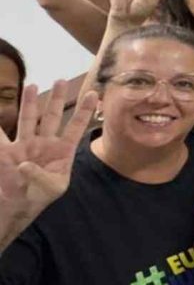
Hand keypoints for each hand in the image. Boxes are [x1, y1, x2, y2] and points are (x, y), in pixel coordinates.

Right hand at [0, 81, 97, 236]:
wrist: (20, 205)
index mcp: (62, 150)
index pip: (76, 127)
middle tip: (61, 80)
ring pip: (29, 119)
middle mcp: (45, 142)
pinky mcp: (6, 151)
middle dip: (57, 99)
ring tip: (32, 85)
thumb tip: (25, 165)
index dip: (84, 111)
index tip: (94, 94)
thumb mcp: (51, 188)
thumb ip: (40, 177)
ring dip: (30, 102)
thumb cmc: (41, 196)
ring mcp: (25, 144)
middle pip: (52, 116)